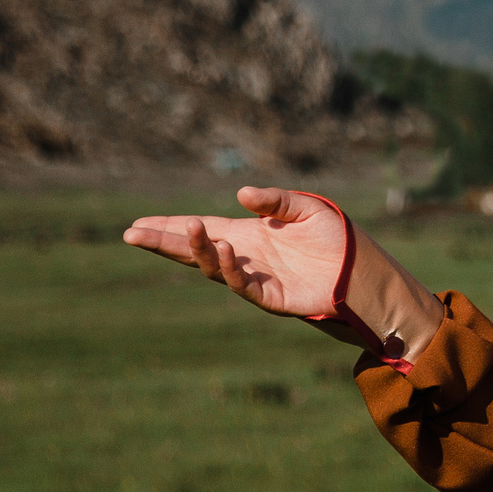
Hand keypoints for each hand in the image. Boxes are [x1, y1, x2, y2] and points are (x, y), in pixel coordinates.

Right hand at [124, 186, 351, 321]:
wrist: (361, 269)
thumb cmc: (333, 238)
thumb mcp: (304, 207)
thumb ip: (274, 200)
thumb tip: (240, 195)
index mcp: (246, 235)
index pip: (201, 230)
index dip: (170, 227)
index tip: (138, 223)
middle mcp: (243, 257)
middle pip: (194, 250)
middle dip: (163, 242)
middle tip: (131, 234)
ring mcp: (253, 278)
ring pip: (214, 267)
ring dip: (200, 249)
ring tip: (192, 228)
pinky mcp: (270, 297)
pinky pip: (243, 285)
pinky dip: (232, 269)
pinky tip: (227, 249)